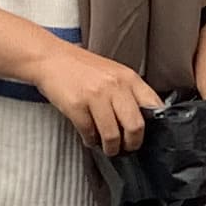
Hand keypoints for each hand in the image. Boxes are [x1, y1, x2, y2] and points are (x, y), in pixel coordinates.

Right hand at [34, 43, 163, 153]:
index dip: (155, 126)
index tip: (148, 136)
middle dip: (133, 143)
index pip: (153, 106)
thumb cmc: (82, 68)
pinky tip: (90, 138)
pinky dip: (90, 141)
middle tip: (127, 147)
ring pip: (113, 135)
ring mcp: (95, 96)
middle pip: (136, 126)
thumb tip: (142, 122)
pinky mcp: (76, 106)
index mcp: (129, 78)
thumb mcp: (114, 74)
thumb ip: (129, 93)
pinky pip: (89, 134)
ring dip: (111, 148)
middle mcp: (115, 86)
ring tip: (108, 148)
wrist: (51, 58)